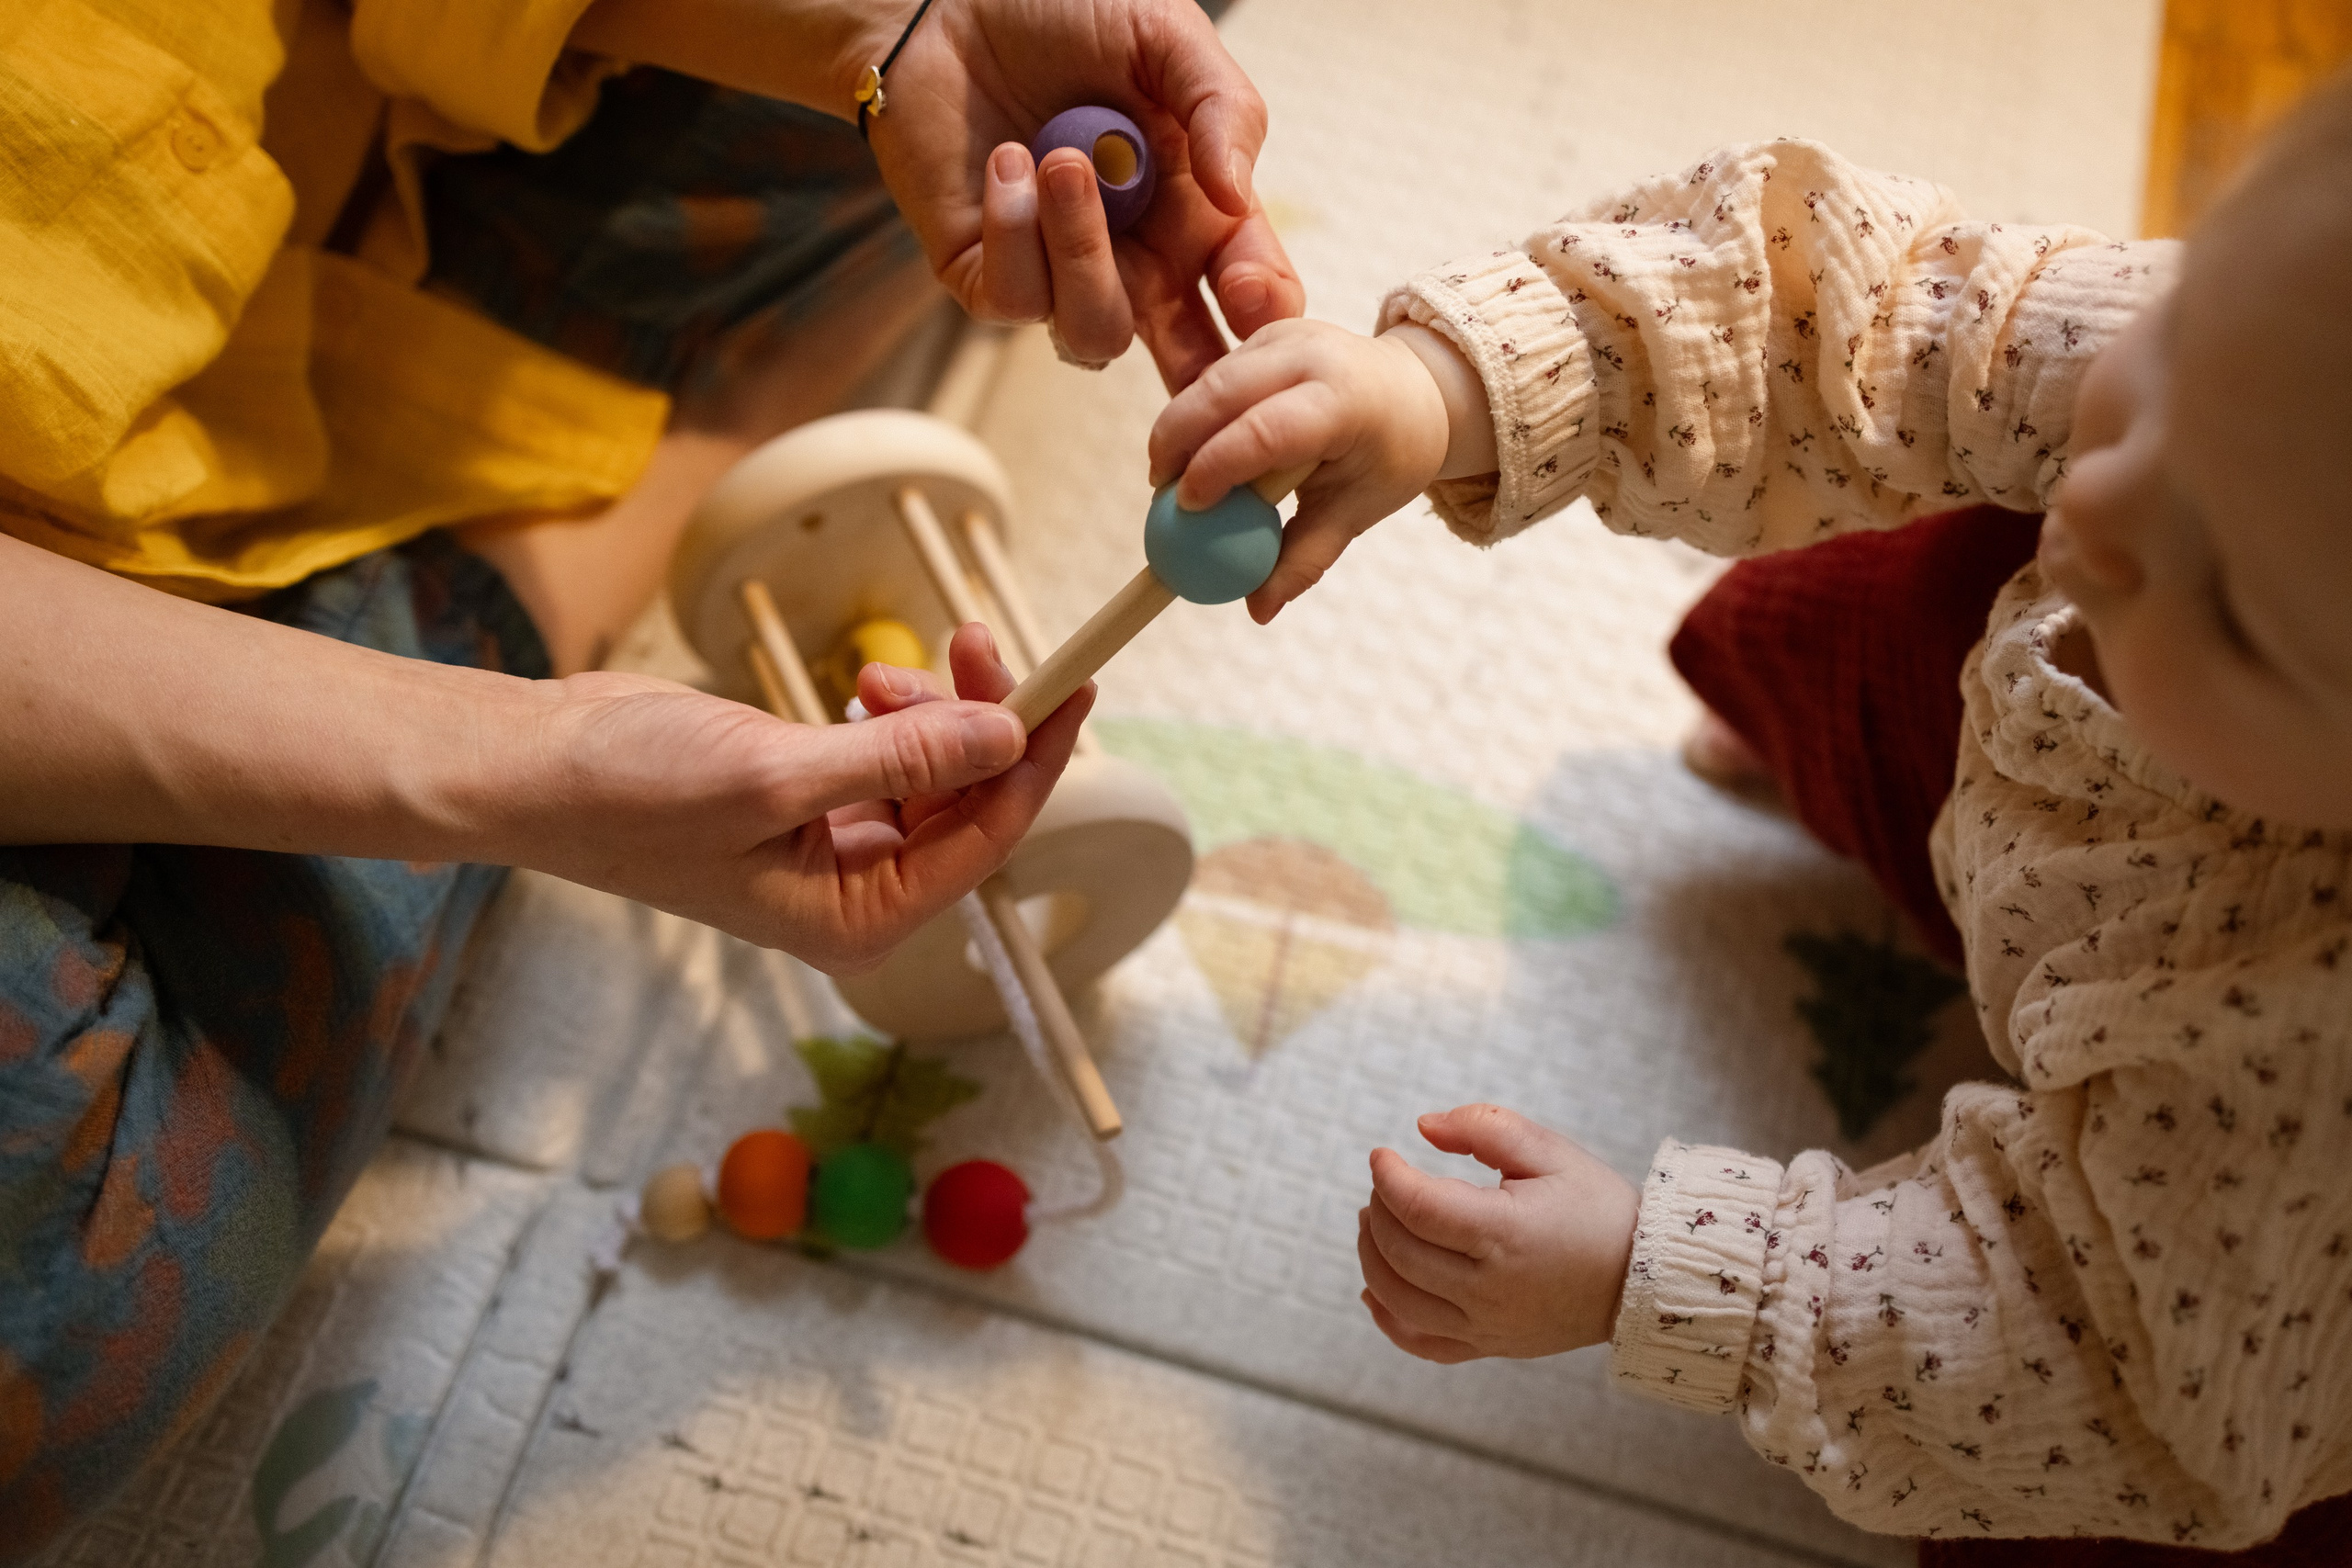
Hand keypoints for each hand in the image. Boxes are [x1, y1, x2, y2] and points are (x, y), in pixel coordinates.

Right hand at [516, 623, 1087, 970]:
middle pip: (968, 803)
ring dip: (929, 712)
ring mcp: (834, 849)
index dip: (1036, 760)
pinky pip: (890, 757)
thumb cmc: (632, 794)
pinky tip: (860, 686)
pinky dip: (893, 714)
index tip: (1075, 686)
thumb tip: (1007, 736)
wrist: (536, 766)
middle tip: (972, 640)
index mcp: (859, 921)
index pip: (984, 839)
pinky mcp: (809, 800)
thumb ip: (902, 761)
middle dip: (979, 722)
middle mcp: (857, 895)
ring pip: (933, 773)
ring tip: (874, 674)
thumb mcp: (779, 775)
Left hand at [863, 0, 1302, 387]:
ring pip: (1096, 332)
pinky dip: (1016, 230)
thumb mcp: (1165, 38)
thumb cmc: (1062, 10)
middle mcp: (1135, 257)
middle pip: (1185, 353)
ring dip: (1084, 252)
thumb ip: (1222, 109)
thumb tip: (1239, 196)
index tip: (1247, 289)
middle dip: (1199, 368)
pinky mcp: (988, 276)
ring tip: (1063, 160)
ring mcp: (1061, 274)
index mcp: (1193, 210)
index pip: (1246, 286)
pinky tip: (1007, 159)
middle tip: (1201, 356)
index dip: (1259, 305)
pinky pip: (1018, 299)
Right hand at [1150, 319, 1482, 621]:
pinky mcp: (1266, 333)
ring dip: (1180, 428)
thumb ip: (1305, 558)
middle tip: (1158, 493)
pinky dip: (1198, 413)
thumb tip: (1258, 610)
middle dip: (1175, 441)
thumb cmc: (1389, 455)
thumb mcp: (1357, 511)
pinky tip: (1202, 448)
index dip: (1216, 468)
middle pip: (1221, 391)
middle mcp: (1313, 355)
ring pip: (1209, 379)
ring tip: (1174, 479)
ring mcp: (1286, 336)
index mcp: (1344, 401)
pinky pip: (1216, 374)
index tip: (1185, 508)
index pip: (1265, 431)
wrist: (1416, 390)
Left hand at [1356, 1104, 1638, 1362]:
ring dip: (1372, 1257)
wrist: (1645, 1278)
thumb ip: (1484, 1128)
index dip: (1387, 1176)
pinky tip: (1374, 1290)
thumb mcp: (1550, 1151)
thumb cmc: (1598, 1207)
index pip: (1417, 1208)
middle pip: (1400, 1251)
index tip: (1382, 1154)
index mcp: (1506, 1234)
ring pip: (1399, 1299)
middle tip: (1385, 1184)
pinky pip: (1421, 1344)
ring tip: (1375, 1222)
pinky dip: (1388, 1318)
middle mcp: (1491, 1289)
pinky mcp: (1491, 1345)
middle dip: (1379, 1209)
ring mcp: (1488, 1325)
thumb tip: (1422, 1127)